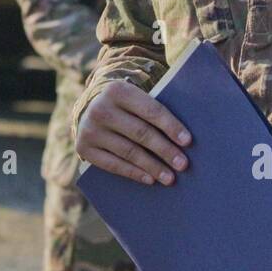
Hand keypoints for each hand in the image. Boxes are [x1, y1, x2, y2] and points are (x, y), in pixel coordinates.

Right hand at [75, 80, 191, 185]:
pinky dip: (133, 173)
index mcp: (117, 90)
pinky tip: (149, 179)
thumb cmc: (125, 107)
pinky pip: (113, 165)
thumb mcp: (135, 99)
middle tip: (183, 164)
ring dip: (152, 166)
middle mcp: (101, 108)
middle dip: (164, 150)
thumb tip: (183, 139)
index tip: (187, 141)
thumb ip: (153, 111)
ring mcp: (90, 129)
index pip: (150, 110)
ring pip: (129, 151)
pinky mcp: (84, 148)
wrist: (89, 110)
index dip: (170, 126)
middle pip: (140, 133)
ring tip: (170, 178)